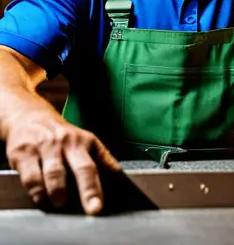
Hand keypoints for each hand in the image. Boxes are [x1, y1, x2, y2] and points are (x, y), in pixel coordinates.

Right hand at [5, 111, 119, 214]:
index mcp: (86, 141)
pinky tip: (40, 197)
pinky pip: (31, 177)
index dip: (98, 186)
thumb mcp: (85, 141)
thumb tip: (119, 176)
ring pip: (56, 173)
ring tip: (60, 203)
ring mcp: (46, 146)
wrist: (31, 117)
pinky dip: (37, 191)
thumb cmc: (62, 136)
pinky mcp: (23, 152)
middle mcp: (68, 142)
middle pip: (82, 167)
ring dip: (58, 192)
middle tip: (92, 207)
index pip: (97, 165)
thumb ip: (102, 158)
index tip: (99, 206)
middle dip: (88, 189)